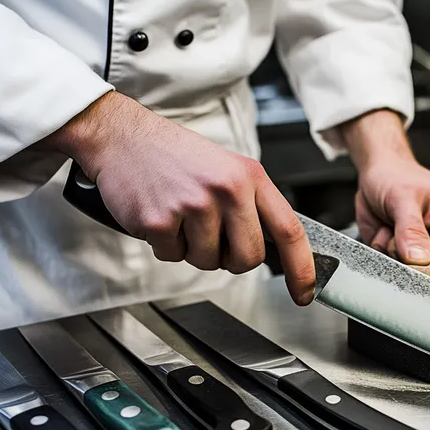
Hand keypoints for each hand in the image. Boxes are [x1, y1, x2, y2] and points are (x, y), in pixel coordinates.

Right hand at [44, 92, 315, 304]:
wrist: (123, 137)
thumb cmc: (177, 157)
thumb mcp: (228, 168)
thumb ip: (252, 205)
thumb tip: (275, 248)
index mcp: (250, 177)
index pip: (289, 230)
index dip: (301, 268)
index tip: (305, 293)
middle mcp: (226, 189)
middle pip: (248, 258)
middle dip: (231, 259)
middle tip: (212, 236)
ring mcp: (193, 205)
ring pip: (209, 262)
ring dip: (193, 249)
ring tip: (181, 216)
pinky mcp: (160, 221)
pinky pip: (173, 257)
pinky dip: (165, 245)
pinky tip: (161, 216)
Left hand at [341, 110, 429, 289]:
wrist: (376, 170)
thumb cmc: (397, 175)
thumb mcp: (404, 198)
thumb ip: (411, 230)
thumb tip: (419, 259)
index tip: (429, 297)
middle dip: (411, 267)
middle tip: (398, 242)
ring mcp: (417, 250)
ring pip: (405, 273)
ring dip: (391, 255)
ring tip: (389, 228)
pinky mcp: (396, 253)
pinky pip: (386, 265)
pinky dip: (379, 251)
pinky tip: (382, 231)